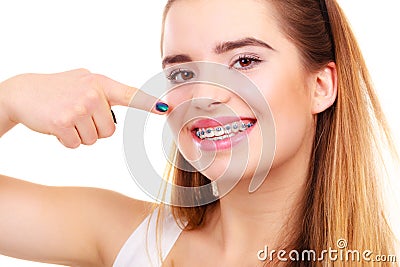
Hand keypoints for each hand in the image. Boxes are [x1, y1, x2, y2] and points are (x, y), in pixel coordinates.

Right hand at [0, 69, 166, 147]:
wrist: (23, 92)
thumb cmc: (58, 90)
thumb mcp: (84, 81)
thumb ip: (105, 91)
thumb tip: (128, 98)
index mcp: (101, 83)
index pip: (130, 94)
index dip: (148, 103)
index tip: (165, 108)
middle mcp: (93, 93)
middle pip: (110, 131)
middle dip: (94, 128)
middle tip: (77, 114)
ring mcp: (78, 107)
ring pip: (94, 139)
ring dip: (80, 134)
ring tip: (66, 117)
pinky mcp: (64, 122)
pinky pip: (76, 144)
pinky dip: (67, 140)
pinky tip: (57, 124)